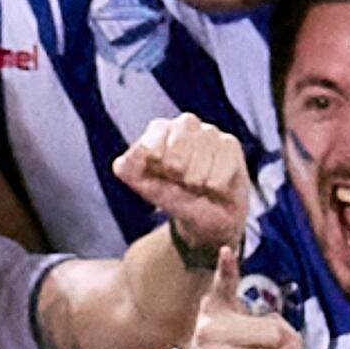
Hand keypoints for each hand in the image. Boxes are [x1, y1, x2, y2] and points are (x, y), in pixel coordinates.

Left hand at [111, 113, 258, 257]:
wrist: (207, 222)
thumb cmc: (176, 200)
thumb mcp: (151, 192)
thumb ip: (135, 177)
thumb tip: (119, 165)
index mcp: (160, 132)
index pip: (157, 130)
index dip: (157, 152)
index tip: (160, 170)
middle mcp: (185, 126)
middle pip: (182, 132)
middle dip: (179, 165)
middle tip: (179, 180)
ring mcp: (209, 134)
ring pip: (206, 143)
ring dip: (198, 176)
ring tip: (196, 186)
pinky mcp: (230, 145)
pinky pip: (225, 157)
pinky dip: (217, 180)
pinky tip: (214, 187)